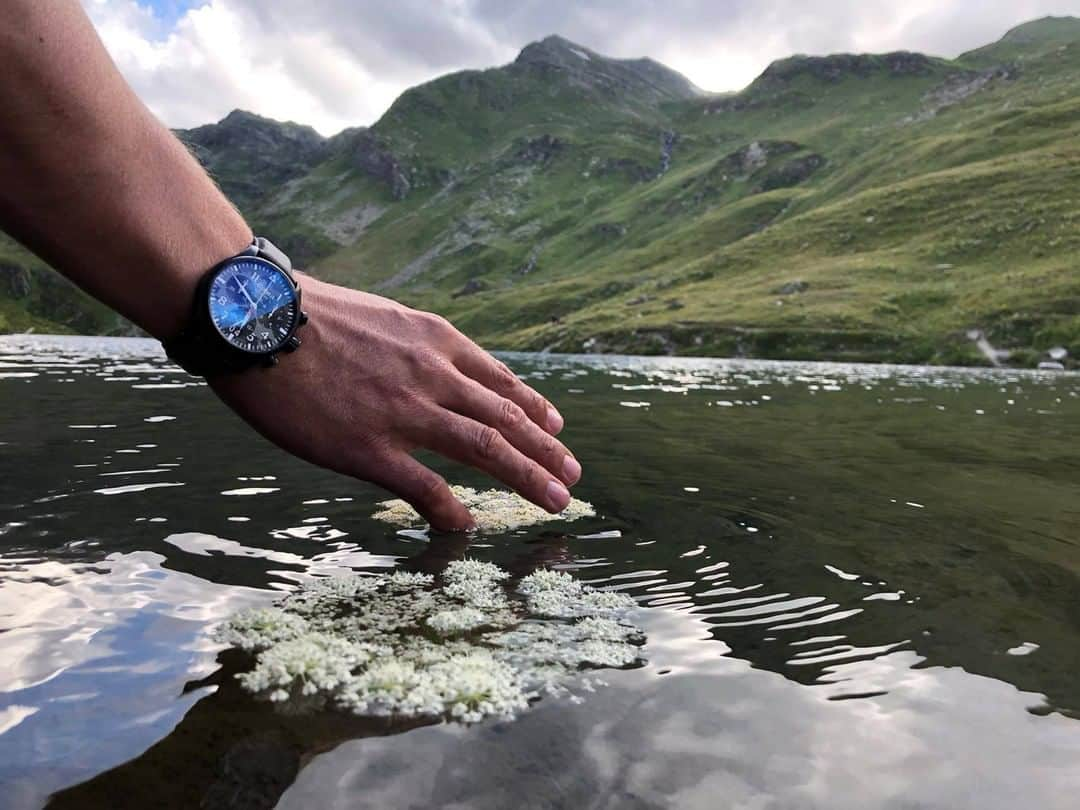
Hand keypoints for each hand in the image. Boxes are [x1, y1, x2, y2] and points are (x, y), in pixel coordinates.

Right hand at [209, 277, 580, 530]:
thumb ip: (412, 345)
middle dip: (546, 450)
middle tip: (572, 475)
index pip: (501, 380)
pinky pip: (424, 486)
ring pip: (485, 448)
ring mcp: (405, 413)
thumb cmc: (307, 315)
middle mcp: (433, 375)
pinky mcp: (369, 448)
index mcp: (435, 341)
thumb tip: (430, 362)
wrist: (256, 319)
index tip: (557, 426)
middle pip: (507, 418)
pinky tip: (466, 524)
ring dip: (526, 476)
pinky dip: (451, 508)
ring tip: (555, 500)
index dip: (534, 407)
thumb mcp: (379, 317)